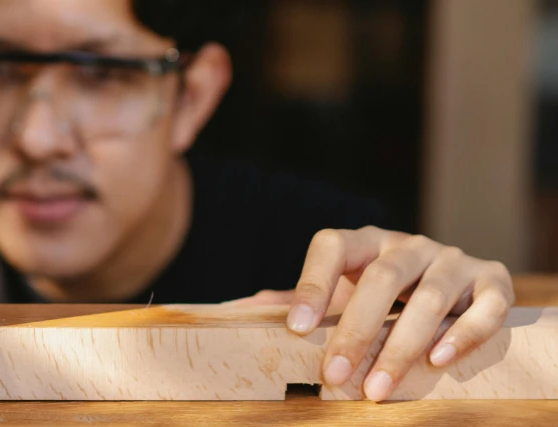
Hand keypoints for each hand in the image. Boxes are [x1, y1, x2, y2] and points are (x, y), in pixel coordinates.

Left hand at [284, 226, 513, 400]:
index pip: (332, 246)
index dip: (312, 284)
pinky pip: (486, 305)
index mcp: (365, 241)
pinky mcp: (493, 280)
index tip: (294, 328)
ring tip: (377, 388)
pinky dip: (463, 334)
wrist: (454, 286)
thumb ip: (298, 300)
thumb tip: (239, 310)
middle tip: (332, 375)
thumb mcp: (341, 293)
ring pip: (429, 298)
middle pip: (380, 278)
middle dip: (355, 331)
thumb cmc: (381, 295)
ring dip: (402, 347)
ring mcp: (453, 260)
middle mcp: (409, 245)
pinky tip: (438, 362)